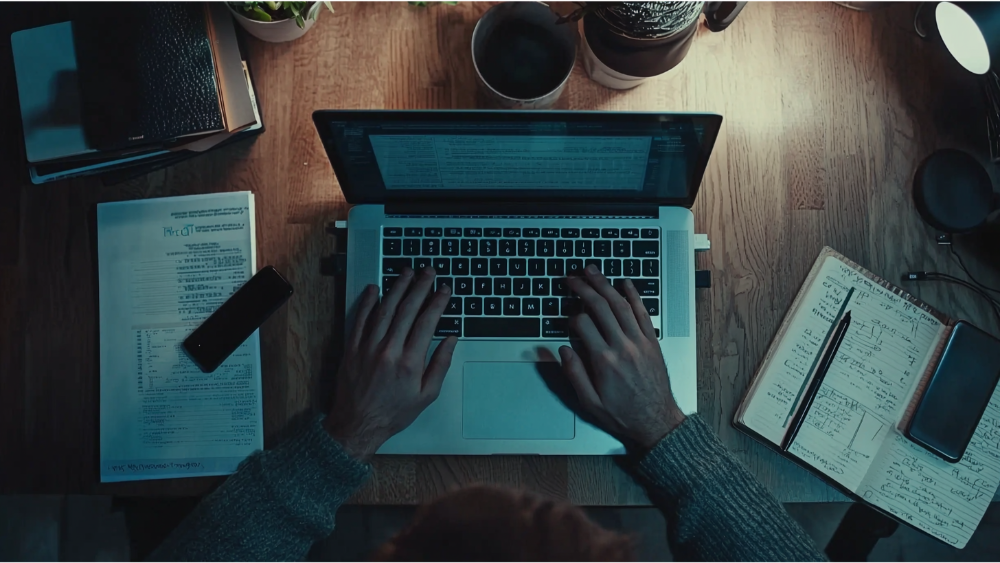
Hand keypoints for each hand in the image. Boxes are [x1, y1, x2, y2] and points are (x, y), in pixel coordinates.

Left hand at [325, 267, 456, 460]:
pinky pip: (359, 319)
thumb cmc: (393, 413)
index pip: (427, 322)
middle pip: (407, 310)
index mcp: (410, 362)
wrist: (358, 424)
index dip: (437, 302)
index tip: (444, 290)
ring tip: (406, 273)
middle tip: (428, 272)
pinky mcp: (352, 349)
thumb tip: (451, 340)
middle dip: (420, 287)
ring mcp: (368, 348)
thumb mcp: (426, 395)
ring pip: (384, 309)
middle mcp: (388, 350)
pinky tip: (374, 289)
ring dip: (396, 288)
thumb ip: (440, 364)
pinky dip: (367, 302)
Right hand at [560, 265, 684, 450]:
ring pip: (620, 305)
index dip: (571, 318)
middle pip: (600, 307)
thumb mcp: (590, 403)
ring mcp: (640, 342)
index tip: (567, 320)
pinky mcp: (652, 342)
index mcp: (604, 361)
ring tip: (593, 272)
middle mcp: (623, 347)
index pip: (582, 325)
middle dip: (583, 288)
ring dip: (605, 285)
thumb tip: (562, 351)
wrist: (656, 422)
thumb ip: (574, 375)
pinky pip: (643, 313)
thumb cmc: (623, 414)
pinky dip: (634, 296)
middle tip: (572, 278)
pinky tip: (626, 284)